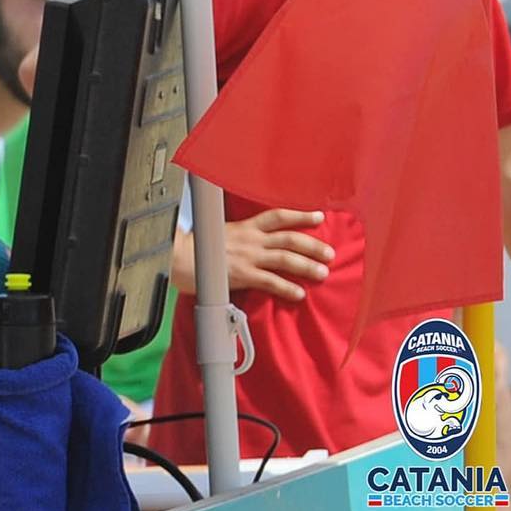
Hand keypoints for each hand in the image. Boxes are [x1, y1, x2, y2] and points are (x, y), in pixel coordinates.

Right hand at [171, 210, 333, 301]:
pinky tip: (299, 294)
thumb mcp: (220, 232)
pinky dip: (287, 288)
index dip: (300, 215)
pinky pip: (271, 282)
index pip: (278, 216)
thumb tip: (249, 239)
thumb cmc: (197, 247)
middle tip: (330, 253)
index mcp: (246, 226)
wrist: (179, 257)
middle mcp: (251, 239)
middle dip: (313, 245)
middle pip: (290, 239)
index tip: (319, 216)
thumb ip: (238, 235)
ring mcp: (249, 257)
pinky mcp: (243, 275)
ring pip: (286, 259)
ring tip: (323, 272)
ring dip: (307, 266)